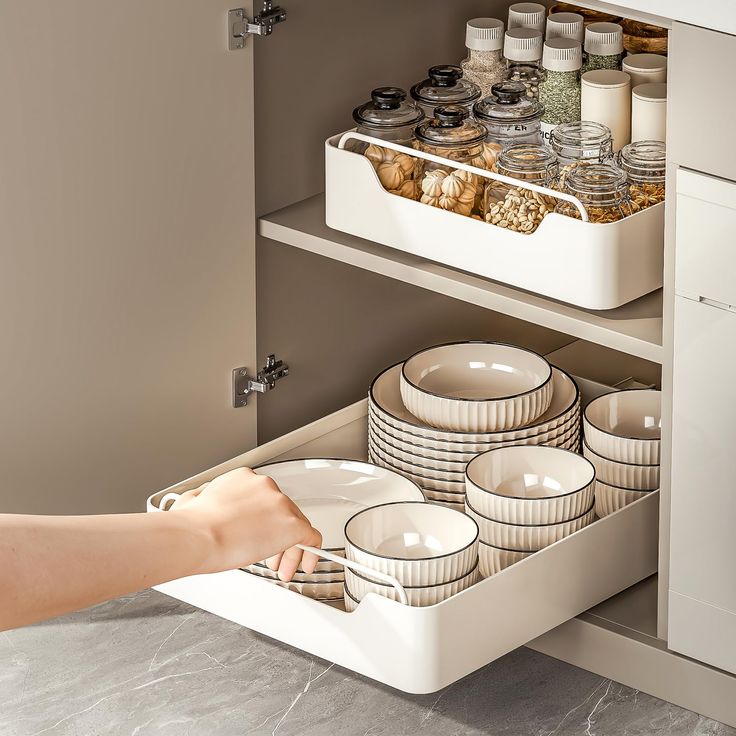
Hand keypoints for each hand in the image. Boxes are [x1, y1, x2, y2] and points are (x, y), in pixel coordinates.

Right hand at [170, 468, 321, 580]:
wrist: (198, 535)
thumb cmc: (191, 525)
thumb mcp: (194, 501)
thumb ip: (206, 500)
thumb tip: (197, 501)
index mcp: (244, 478)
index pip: (265, 499)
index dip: (264, 521)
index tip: (259, 535)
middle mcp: (266, 486)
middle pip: (283, 513)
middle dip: (277, 537)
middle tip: (273, 559)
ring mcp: (281, 504)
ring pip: (296, 526)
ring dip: (290, 549)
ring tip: (284, 568)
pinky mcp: (292, 524)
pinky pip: (311, 537)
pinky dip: (310, 552)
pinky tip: (306, 565)